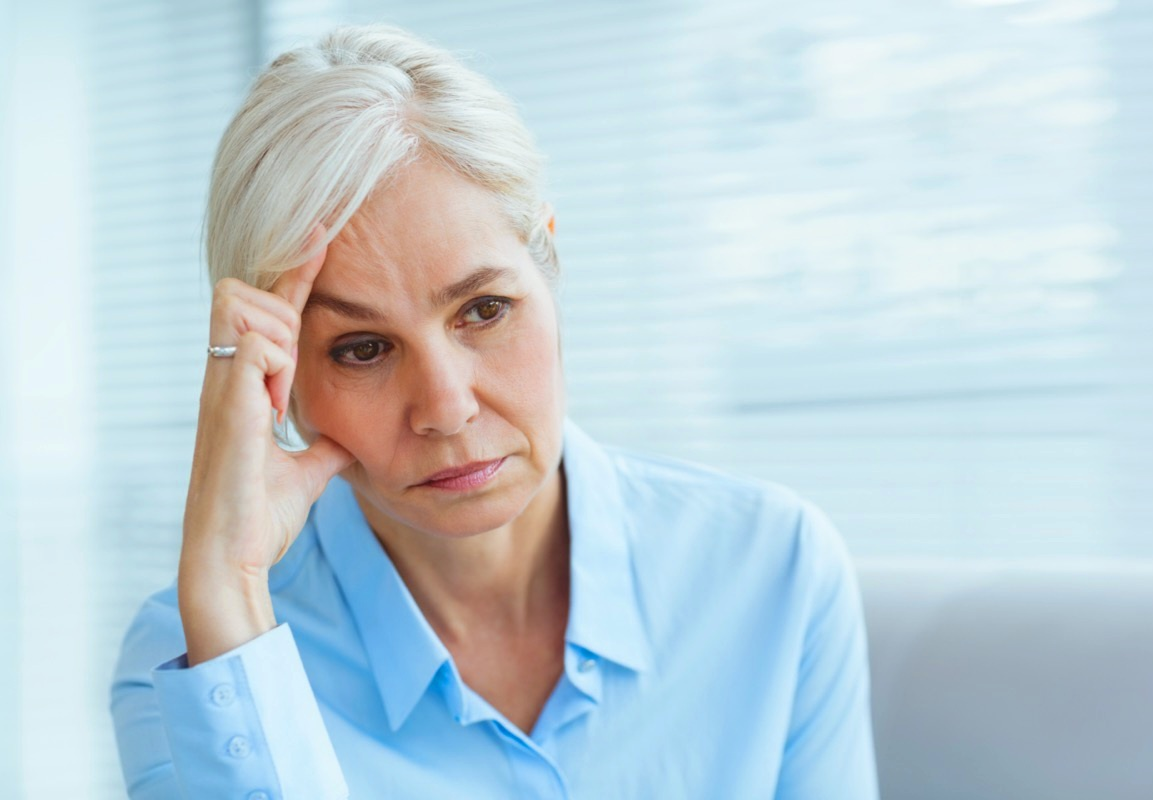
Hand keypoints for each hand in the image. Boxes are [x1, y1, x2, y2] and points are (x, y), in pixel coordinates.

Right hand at [179, 225, 354, 663]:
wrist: (234, 557)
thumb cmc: (261, 516)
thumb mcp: (307, 470)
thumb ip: (323, 446)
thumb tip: (346, 439)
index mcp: (245, 384)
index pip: (271, 309)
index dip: (296, 271)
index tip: (327, 233)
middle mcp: (226, 375)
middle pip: (245, 290)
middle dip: (278, 312)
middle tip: (289, 376)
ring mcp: (221, 385)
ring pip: (246, 306)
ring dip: (277, 341)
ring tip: (279, 398)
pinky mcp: (226, 402)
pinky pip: (256, 345)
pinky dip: (275, 367)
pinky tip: (274, 408)